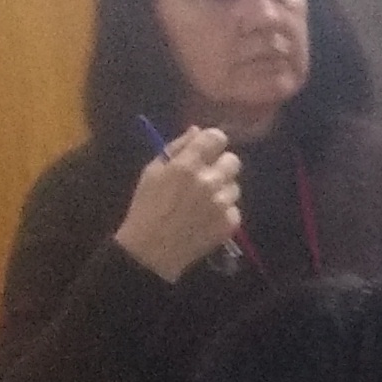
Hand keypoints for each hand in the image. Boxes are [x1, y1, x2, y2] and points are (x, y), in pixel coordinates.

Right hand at [113, 129, 243, 280]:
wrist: (152, 250)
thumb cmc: (147, 207)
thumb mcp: (152, 171)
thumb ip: (176, 148)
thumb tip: (197, 130)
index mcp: (187, 165)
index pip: (218, 137)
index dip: (213, 142)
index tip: (207, 150)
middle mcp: (209, 181)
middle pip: (233, 160)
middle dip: (221, 165)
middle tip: (206, 177)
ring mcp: (222, 203)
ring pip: (235, 186)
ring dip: (222, 190)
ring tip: (203, 202)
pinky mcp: (230, 223)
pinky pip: (234, 208)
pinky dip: (223, 212)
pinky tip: (206, 218)